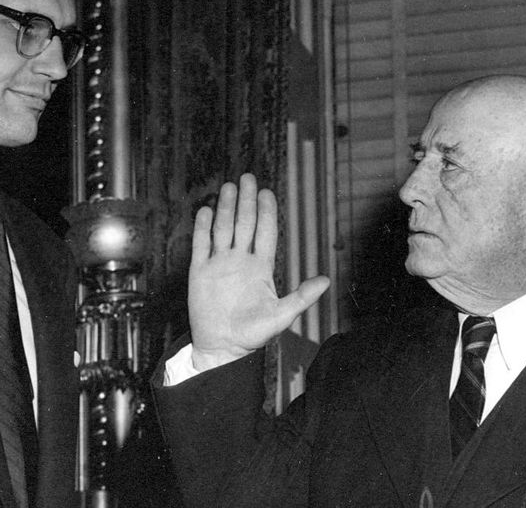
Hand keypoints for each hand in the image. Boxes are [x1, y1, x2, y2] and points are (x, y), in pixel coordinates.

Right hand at [188, 173, 329, 370]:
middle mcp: (240, 260)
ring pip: (222, 229)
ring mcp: (219, 264)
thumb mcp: (281, 316)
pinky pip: (200, 245)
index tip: (266, 192)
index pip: (265, 232)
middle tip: (247, 178)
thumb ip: (301, 297)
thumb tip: (326, 281)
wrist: (222, 348)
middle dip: (246, 201)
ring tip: (228, 187)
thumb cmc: (253, 334)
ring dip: (225, 208)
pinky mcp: (200, 272)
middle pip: (243, 223)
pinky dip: (202, 228)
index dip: (266, 212)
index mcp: (261, 267)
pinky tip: (205, 211)